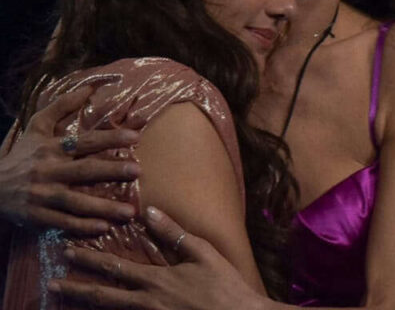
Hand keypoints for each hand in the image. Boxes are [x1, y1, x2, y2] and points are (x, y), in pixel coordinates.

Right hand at [0, 87, 139, 233]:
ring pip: (76, 202)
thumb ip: (62, 106)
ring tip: (130, 212)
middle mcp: (48, 171)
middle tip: (138, 171)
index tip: (135, 137)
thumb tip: (90, 86)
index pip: (84, 141)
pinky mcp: (37, 217)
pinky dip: (82, 227)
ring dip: (104, 208)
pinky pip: (63, 223)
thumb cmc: (22, 155)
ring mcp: (42, 196)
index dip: (109, 138)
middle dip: (111, 171)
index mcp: (52, 148)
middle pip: (84, 171)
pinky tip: (103, 229)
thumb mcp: (37, 127)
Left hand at [49, 207, 271, 309]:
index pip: (115, 268)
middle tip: (52, 284)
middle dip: (76, 289)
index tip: (68, 253)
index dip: (89, 261)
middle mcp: (147, 303)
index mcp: (157, 281)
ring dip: (88, 304)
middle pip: (104, 297)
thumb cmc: (225, 284)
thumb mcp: (203, 253)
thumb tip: (150, 211)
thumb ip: (174, 233)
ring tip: (67, 298)